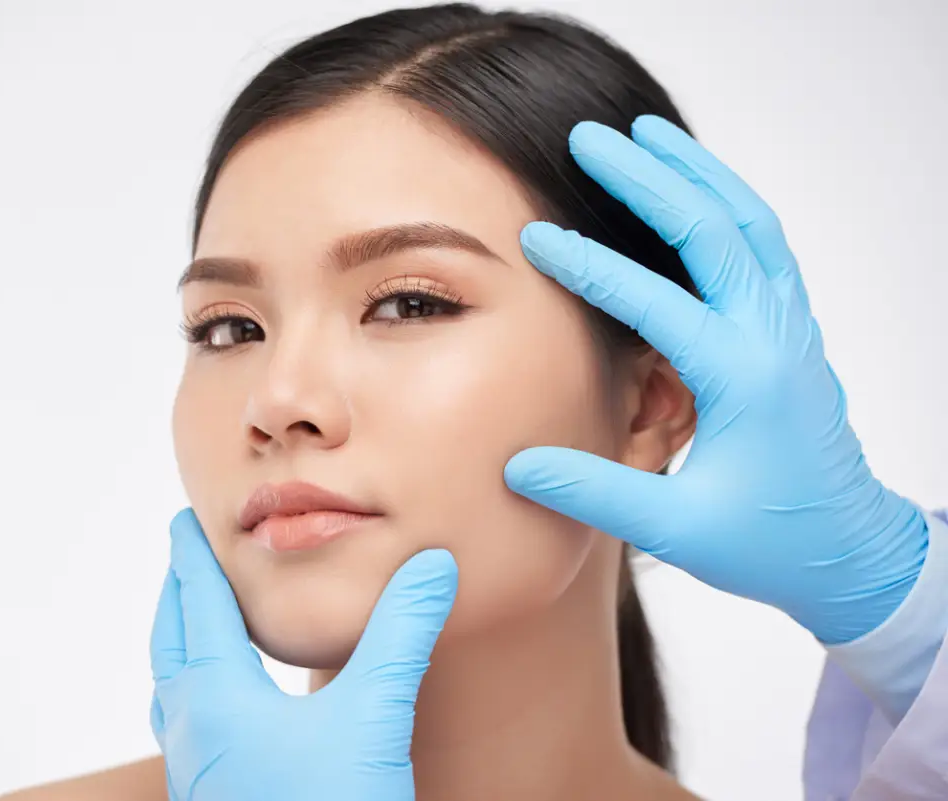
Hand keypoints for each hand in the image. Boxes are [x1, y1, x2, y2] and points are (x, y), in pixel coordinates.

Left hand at [149, 509, 457, 800]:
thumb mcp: (374, 719)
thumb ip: (401, 634)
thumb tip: (433, 563)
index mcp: (216, 699)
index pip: (198, 605)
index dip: (194, 558)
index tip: (182, 521)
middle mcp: (192, 734)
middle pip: (172, 645)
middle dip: (178, 598)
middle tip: (184, 562)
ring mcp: (197, 776)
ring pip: (173, 692)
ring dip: (181, 648)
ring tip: (199, 629)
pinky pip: (188, 730)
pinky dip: (197, 694)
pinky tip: (233, 713)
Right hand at [507, 116, 927, 644]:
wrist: (851, 553)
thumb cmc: (770, 545)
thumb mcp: (677, 531)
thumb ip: (593, 494)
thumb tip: (516, 466)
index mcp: (742, 378)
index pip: (655, 300)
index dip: (589, 266)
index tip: (536, 237)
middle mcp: (773, 337)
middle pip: (711, 228)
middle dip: (647, 177)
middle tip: (590, 137)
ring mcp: (790, 327)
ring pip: (747, 221)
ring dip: (695, 172)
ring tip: (645, 133)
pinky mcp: (792, 331)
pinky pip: (763, 243)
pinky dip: (726, 201)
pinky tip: (695, 188)